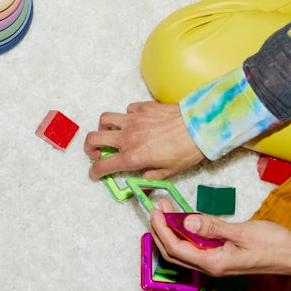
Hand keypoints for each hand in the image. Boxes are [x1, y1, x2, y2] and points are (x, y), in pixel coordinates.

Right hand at [84, 101, 204, 180]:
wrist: (201, 127)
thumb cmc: (187, 150)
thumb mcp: (168, 173)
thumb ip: (150, 178)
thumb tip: (141, 182)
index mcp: (134, 157)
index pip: (103, 166)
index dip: (94, 171)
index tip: (95, 172)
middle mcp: (129, 137)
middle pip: (93, 138)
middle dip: (89, 147)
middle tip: (97, 152)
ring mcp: (134, 120)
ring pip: (105, 119)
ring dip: (104, 128)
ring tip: (112, 134)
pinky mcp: (144, 107)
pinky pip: (127, 110)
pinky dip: (127, 116)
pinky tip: (136, 122)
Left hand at [149, 200, 290, 285]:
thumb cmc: (274, 244)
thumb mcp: (243, 231)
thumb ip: (213, 228)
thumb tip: (186, 222)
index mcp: (214, 263)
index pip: (176, 248)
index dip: (162, 229)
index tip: (156, 210)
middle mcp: (212, 267)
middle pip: (174, 252)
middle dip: (161, 230)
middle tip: (157, 207)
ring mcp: (217, 264)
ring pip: (184, 251)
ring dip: (173, 231)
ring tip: (168, 209)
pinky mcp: (223, 258)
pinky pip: (197, 248)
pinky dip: (187, 234)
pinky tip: (187, 220)